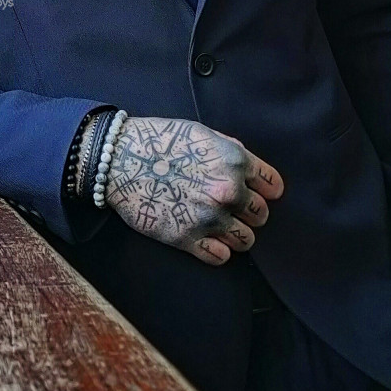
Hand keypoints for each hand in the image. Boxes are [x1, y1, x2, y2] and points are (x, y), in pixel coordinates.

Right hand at [103, 116, 283, 265]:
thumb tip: (250, 170)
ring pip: (246, 240)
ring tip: (219, 226)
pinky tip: (204, 238)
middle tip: (229, 207)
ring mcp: (209, 218)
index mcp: (234, 162)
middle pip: (261, 215)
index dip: (266, 190)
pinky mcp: (188, 239)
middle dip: (248, 212)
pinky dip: (216, 250)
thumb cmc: (159, 141)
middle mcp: (227, 191)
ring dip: (236, 234)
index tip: (258, 194)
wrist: (118, 159)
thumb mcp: (201, 133)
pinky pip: (221, 257)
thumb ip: (231, 151)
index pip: (272, 186)